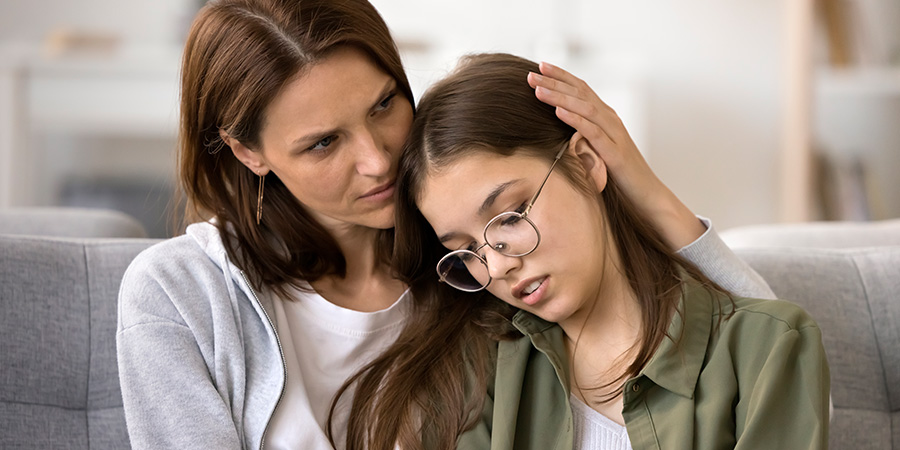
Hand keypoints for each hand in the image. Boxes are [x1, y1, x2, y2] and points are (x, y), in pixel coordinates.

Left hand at [527, 62, 705, 248]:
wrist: (647, 195)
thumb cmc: (620, 175)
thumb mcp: (598, 149)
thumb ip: (583, 135)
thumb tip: (558, 129)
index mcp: (606, 117)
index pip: (581, 89)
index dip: (561, 76)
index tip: (539, 65)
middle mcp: (611, 120)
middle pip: (581, 93)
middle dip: (555, 82)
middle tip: (531, 73)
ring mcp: (615, 135)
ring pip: (585, 108)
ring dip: (560, 97)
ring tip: (538, 89)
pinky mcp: (615, 153)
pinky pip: (593, 132)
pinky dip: (575, 119)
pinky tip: (558, 112)